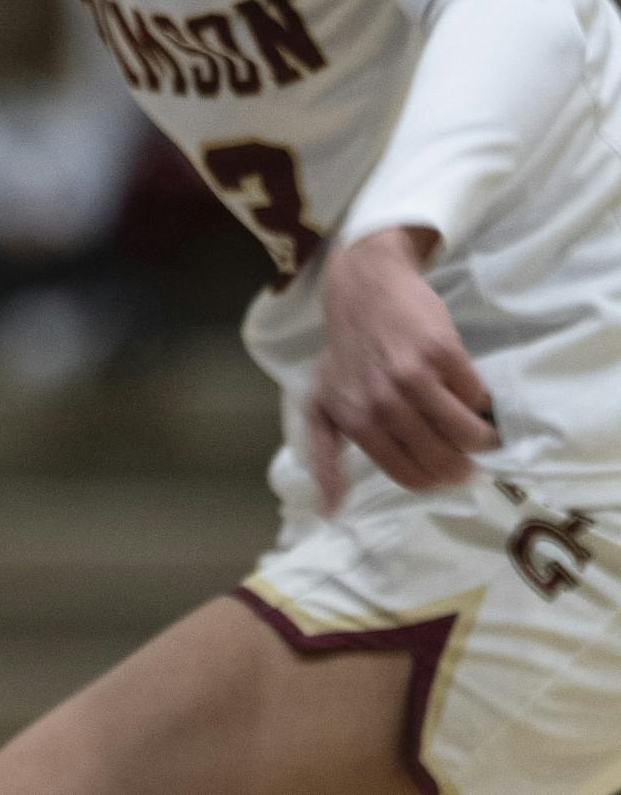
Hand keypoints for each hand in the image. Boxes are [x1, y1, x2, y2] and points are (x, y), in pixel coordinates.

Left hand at [305, 226, 495, 512]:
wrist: (362, 288)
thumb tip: (328, 511)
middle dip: (462, 466)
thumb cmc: (342, 352)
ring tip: (474, 430)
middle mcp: (381, 400)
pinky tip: (462, 389)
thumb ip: (324, 456)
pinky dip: (477, 399)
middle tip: (467, 458)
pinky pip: (476, 395)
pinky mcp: (442, 351)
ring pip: (466, 433)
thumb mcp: (319, 403)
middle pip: (441, 460)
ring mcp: (412, 374)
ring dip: (479, 438)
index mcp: (353, 418)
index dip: (433, 480)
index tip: (444, 473)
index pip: (408, 475)